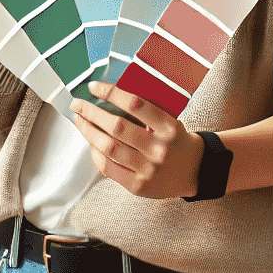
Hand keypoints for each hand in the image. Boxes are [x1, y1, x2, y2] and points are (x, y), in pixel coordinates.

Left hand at [70, 81, 204, 199]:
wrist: (194, 171)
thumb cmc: (176, 140)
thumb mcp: (170, 120)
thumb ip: (146, 111)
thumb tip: (109, 96)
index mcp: (168, 127)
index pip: (136, 104)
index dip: (111, 93)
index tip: (94, 87)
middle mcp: (159, 148)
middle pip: (117, 127)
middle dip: (92, 113)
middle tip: (78, 104)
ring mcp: (148, 169)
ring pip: (109, 148)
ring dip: (89, 132)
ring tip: (80, 121)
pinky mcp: (138, 185)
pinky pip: (108, 168)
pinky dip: (95, 154)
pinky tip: (91, 144)